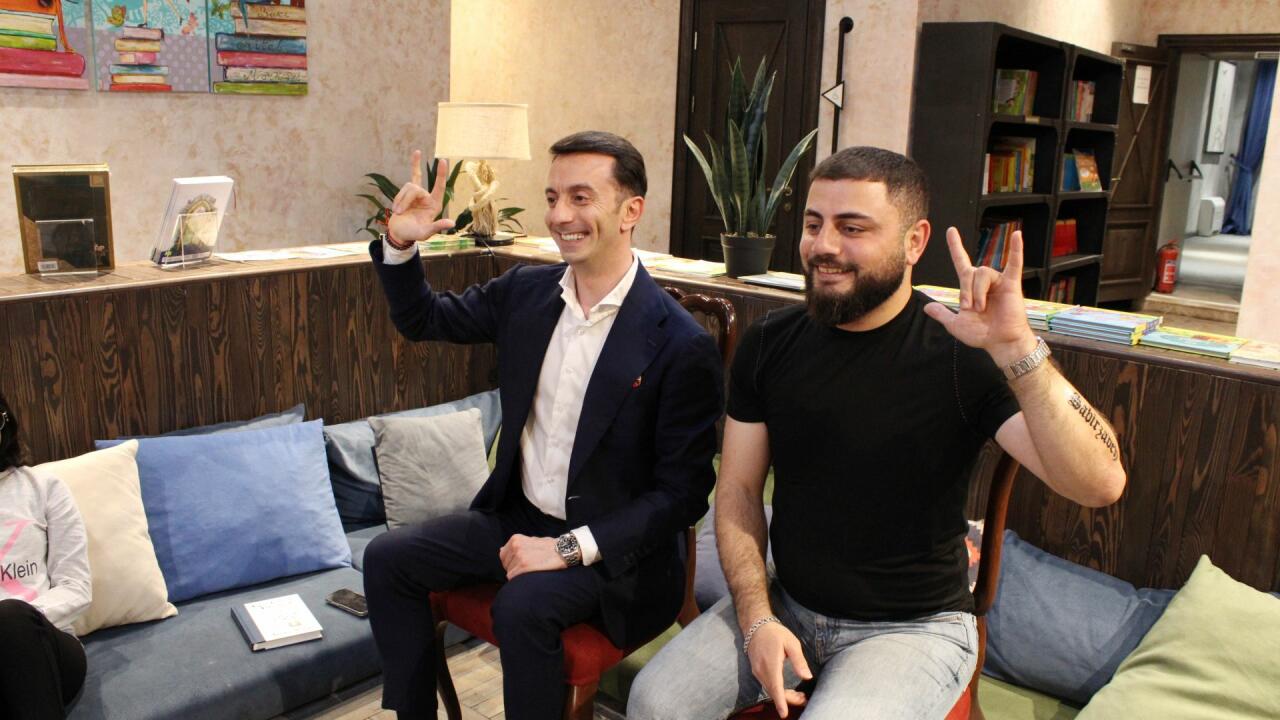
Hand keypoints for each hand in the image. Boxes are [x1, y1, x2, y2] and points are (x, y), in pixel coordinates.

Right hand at [386, 149, 455, 246]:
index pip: (440, 187)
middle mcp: (427, 198)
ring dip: (400, 200)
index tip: (442, 160)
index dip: (441, 174)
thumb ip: (437, 227)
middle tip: (398, 212)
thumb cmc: (413, 234)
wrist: (399, 233)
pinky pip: (403, 186)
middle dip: (405, 199)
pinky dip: (398, 197)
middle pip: (415, 188)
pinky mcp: (406, 194)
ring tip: (397, 212)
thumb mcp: (425, 233)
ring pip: (407, 188)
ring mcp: (416, 195)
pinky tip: (396, 208)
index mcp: (434, 206)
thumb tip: (452, 223)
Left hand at [498, 534, 566, 579]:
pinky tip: (531, 574)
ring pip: (509, 572)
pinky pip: (513, 577)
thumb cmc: (550, 547)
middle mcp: (515, 546)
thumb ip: (517, 545)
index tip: (523, 562)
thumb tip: (500, 549)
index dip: (512, 561)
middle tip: (529, 566)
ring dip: (518, 574)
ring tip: (532, 569)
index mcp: (515, 539)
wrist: (564, 550)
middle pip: (506, 564)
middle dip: (514, 567)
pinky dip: (519, 579)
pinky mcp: (524, 567)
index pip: (503, 555)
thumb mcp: (532, 540)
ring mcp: (519, 557)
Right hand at [746, 622, 812, 717]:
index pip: (776, 687)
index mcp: (771, 663)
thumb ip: (799, 661)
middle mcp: (761, 670)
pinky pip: (767, 685)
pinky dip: (777, 691)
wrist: (756, 625)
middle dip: (789, 700)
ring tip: (800, 695)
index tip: (784, 714)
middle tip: (804, 698)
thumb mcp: (791, 643)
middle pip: (774, 692)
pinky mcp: (756, 671)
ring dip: (784, 696)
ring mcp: (757, 671)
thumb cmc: (776, 633)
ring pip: (770, 690)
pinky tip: (787, 690)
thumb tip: (807, 677)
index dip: (780, 701)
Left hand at [922, 226, 1037, 365]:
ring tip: (982, 308)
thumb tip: (926, 307)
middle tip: (970, 309)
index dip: (955, 247)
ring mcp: (998, 282)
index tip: (950, 230)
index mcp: (970, 288)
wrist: (999, 343)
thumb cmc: (981, 334)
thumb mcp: (955, 324)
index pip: (961, 262)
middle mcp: (983, 282)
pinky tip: (1017, 235)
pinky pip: (1014, 264)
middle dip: (966, 291)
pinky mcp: (1011, 285)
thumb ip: (942, 314)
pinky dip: (1016, 250)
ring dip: (979, 292)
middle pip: (970, 272)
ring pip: (983, 273)